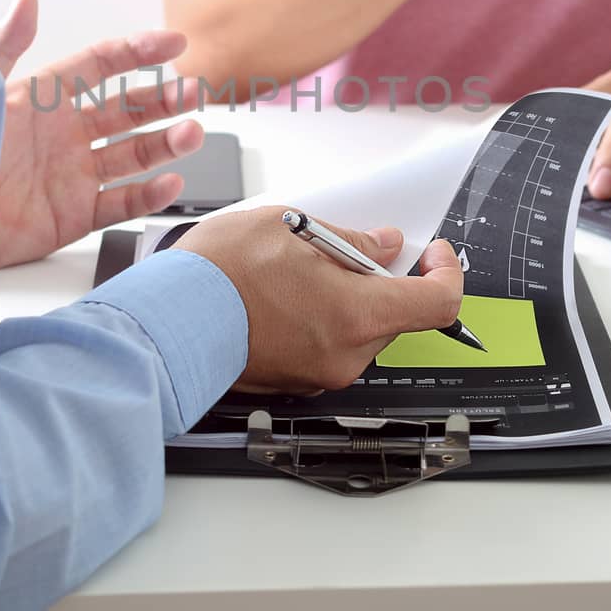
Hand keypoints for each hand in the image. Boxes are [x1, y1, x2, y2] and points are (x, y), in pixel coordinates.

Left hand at [0, 0, 203, 270]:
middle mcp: (62, 135)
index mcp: (43, 98)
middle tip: (195, 92)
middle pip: (128, 110)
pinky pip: (119, 203)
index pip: (102, 65)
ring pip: (133, 155)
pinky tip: (170, 182)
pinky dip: (148, 195)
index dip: (139, 51)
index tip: (174, 43)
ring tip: (192, 134)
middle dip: (164, 100)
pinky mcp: (71, 217)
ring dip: (166, 143)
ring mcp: (70, 176)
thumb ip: (6, 44)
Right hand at [179, 210, 465, 393]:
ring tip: (298, 270)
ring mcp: (320, 374)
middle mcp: (346, 354)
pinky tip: (285, 296)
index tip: (432, 253)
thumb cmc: (217, 274)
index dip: (446, 271)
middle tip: (342, 249)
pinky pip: (329, 346)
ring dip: (347, 298)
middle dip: (380, 279)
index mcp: (357, 314)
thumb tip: (381, 245)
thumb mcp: (290, 228)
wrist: (164, 320)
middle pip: (395, 315)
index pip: (439, 302)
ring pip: (360, 330)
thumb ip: (349, 240)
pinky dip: (322, 320)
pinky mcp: (296, 382)